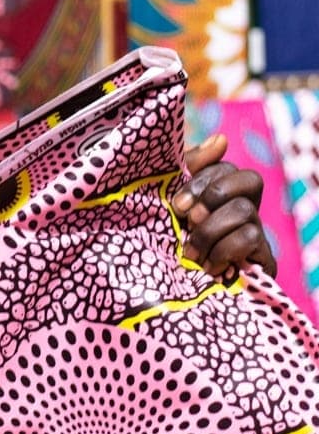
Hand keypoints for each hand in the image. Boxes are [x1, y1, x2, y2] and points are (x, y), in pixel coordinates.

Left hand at [173, 134, 275, 277]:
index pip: (226, 167)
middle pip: (249, 180)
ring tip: (190, 250)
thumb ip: (189, 168)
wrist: (174, 294)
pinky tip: (208, 265)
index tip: (177, 205)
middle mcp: (243, 207)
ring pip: (245, 210)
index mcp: (220, 191)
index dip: (203, 180)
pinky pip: (251, 238)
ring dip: (211, 230)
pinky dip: (224, 250)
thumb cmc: (169, 240)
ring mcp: (255, 231)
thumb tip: (221, 139)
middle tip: (187, 220)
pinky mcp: (263, 258)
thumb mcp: (170, 203)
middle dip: (212, 197)